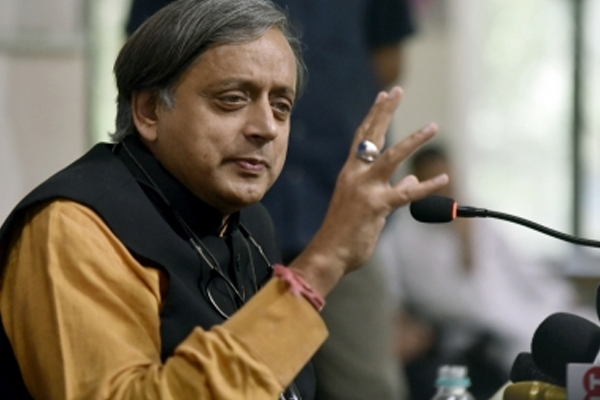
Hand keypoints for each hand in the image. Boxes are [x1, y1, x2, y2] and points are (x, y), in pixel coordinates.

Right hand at [290, 87, 448, 296]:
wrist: (329, 252)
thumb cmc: (344, 230)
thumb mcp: (364, 205)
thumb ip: (387, 189)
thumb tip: (410, 180)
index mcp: (350, 173)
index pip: (362, 137)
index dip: (374, 115)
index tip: (383, 96)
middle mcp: (355, 175)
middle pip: (372, 136)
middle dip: (385, 112)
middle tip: (396, 91)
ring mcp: (366, 189)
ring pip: (392, 157)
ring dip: (413, 141)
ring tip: (432, 127)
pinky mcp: (377, 206)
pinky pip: (406, 193)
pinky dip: (427, 187)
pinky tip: (443, 179)